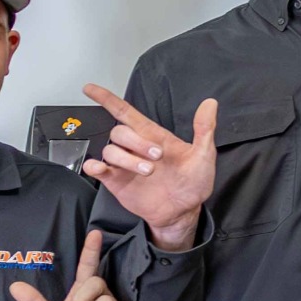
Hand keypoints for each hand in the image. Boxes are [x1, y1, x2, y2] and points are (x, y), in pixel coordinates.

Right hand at [82, 84, 216, 249]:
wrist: (184, 212)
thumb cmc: (194, 183)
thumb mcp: (204, 155)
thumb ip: (204, 129)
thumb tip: (210, 103)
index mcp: (153, 136)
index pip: (125, 112)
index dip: (107, 99)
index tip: (90, 89)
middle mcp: (136, 148)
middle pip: (120, 132)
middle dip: (136, 142)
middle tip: (157, 156)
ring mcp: (125, 164)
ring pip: (111, 149)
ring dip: (127, 159)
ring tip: (148, 171)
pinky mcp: (117, 181)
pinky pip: (97, 168)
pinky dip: (94, 166)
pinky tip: (101, 168)